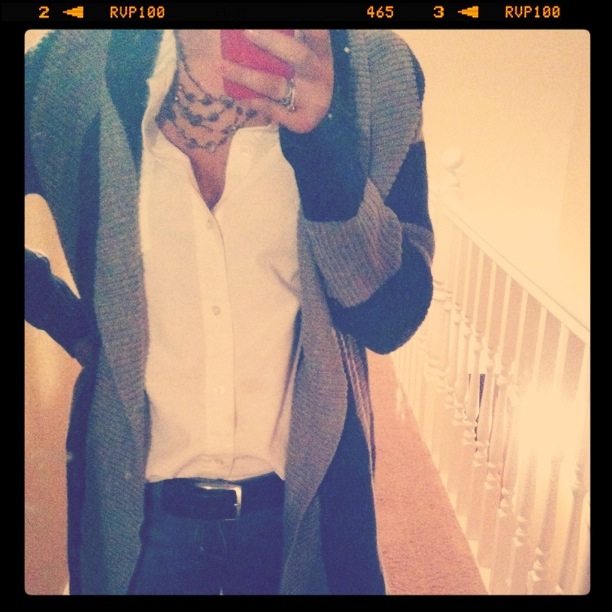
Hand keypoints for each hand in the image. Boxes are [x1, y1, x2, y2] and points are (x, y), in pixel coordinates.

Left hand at [218, 30, 333, 133]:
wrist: (312, 115)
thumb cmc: (299, 78)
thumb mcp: (297, 59)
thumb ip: (282, 46)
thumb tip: (250, 33)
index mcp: (321, 54)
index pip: (318, 35)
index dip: (307, 29)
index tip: (289, 25)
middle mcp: (320, 75)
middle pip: (299, 57)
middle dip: (272, 43)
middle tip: (247, 32)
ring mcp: (314, 100)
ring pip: (276, 86)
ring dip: (246, 76)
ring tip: (222, 66)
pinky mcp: (304, 121)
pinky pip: (275, 112)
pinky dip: (256, 104)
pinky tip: (239, 97)